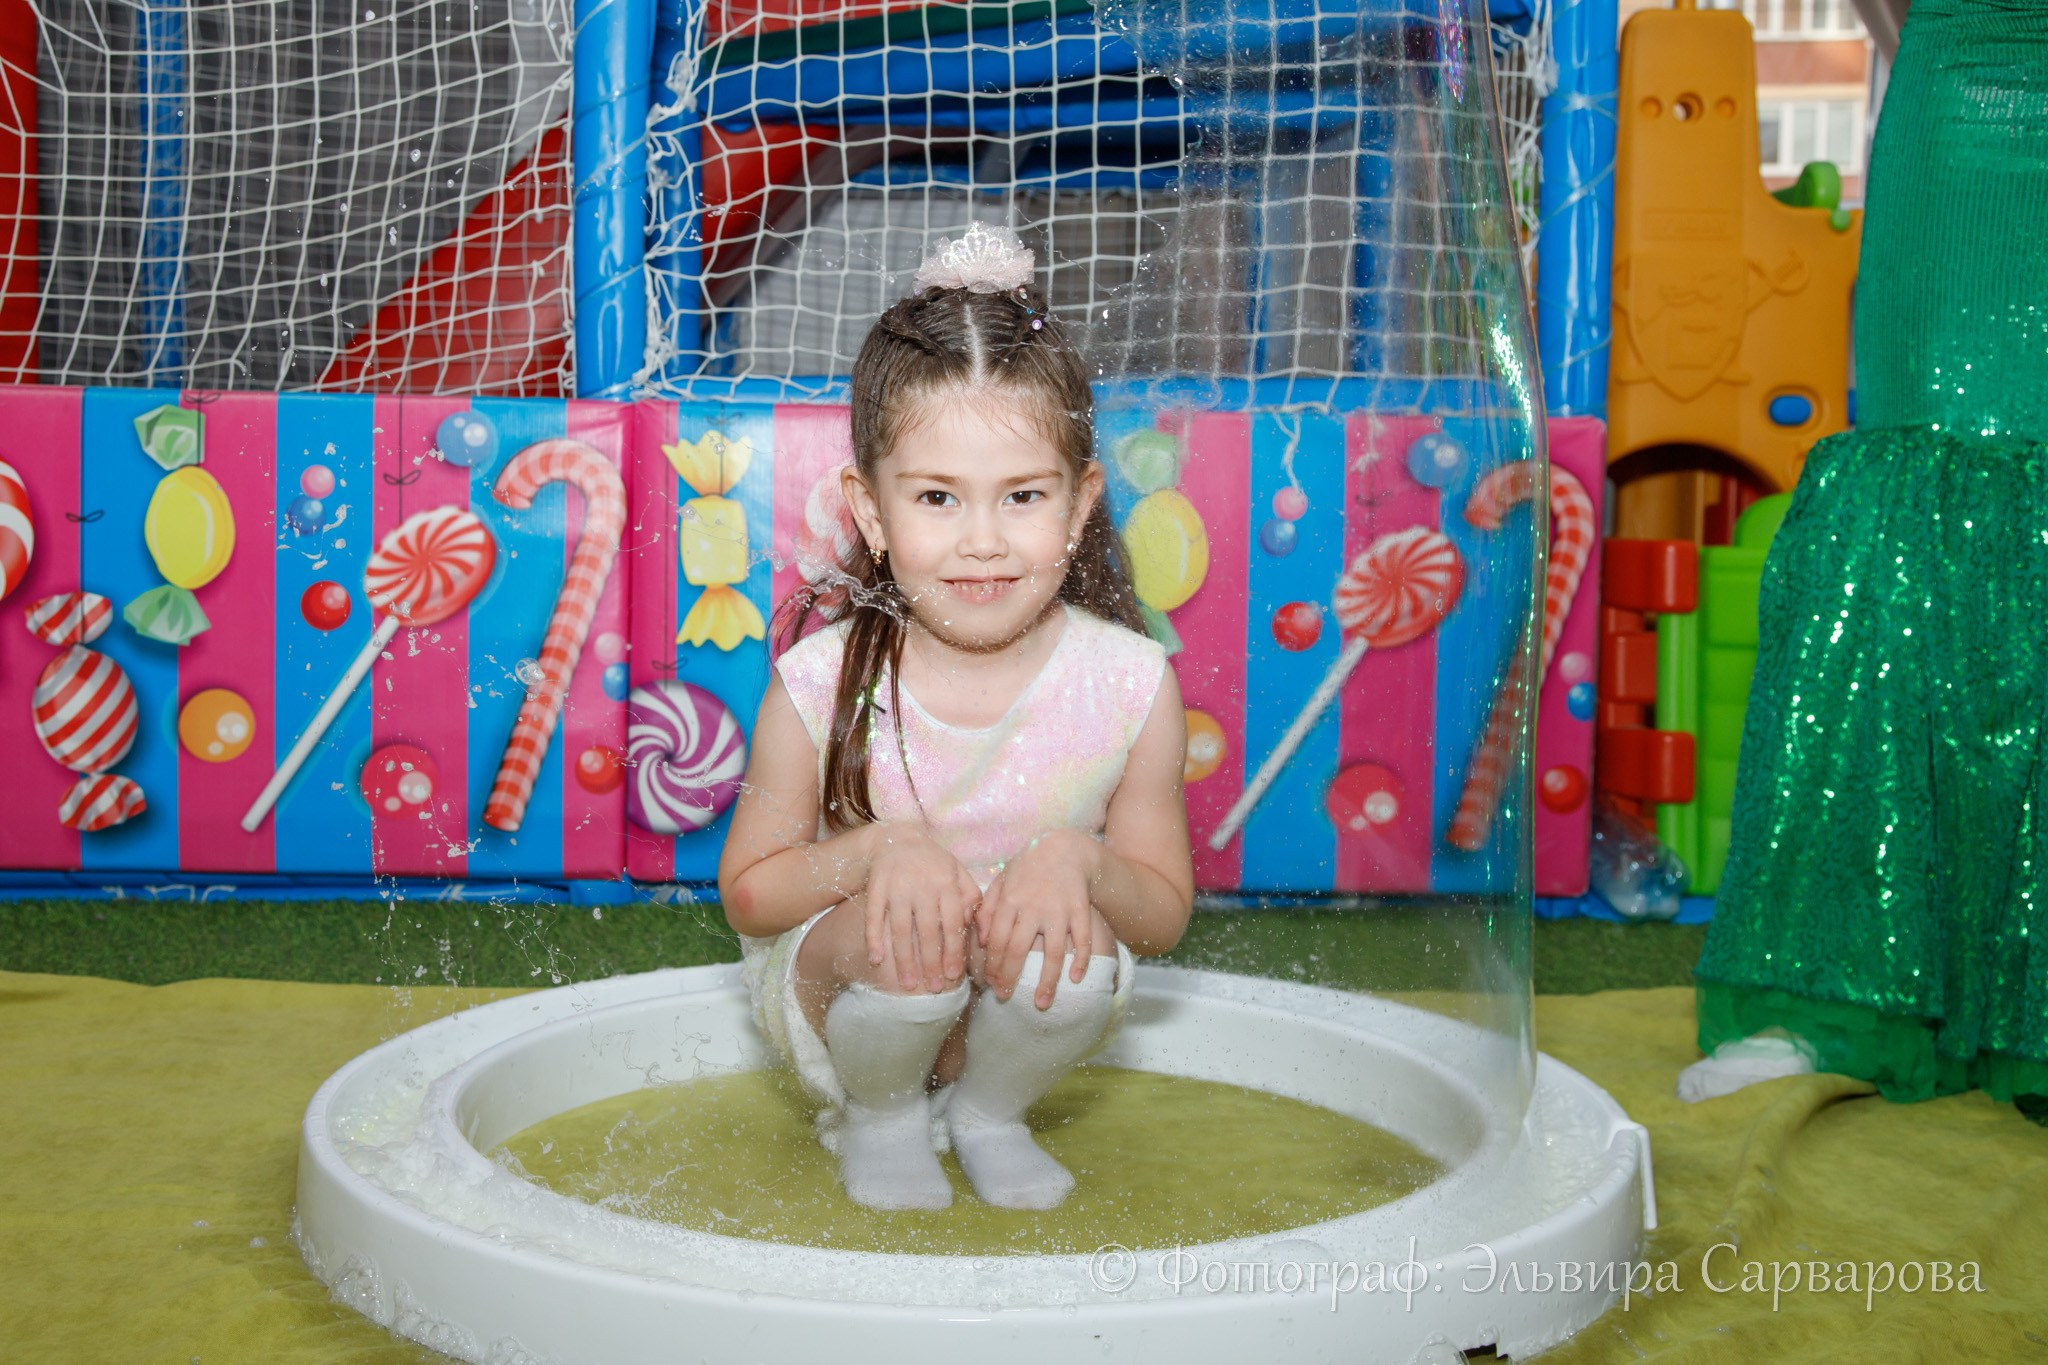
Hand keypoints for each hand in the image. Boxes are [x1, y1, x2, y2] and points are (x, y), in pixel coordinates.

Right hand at [864, 821, 978, 991]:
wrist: (898, 837)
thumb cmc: (933, 862)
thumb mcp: (958, 872)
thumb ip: (971, 897)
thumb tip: (977, 927)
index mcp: (946, 883)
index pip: (952, 923)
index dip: (953, 951)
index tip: (954, 976)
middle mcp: (923, 885)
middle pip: (927, 930)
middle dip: (931, 962)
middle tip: (934, 988)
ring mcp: (897, 886)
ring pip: (900, 927)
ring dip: (904, 958)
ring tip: (907, 984)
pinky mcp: (876, 887)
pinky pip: (873, 915)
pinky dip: (873, 938)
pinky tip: (876, 960)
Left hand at [975, 829, 1099, 1009]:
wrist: (1064, 848)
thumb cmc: (1028, 867)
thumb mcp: (1002, 881)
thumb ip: (987, 908)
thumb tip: (979, 939)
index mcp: (1010, 901)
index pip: (995, 940)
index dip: (991, 965)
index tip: (990, 983)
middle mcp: (1032, 907)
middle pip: (1018, 950)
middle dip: (1010, 977)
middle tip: (1005, 997)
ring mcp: (1058, 910)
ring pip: (1052, 952)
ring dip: (1047, 980)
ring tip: (1042, 1003)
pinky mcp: (1080, 909)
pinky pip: (1082, 939)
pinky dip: (1081, 959)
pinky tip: (1076, 978)